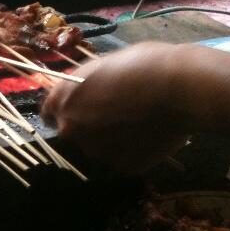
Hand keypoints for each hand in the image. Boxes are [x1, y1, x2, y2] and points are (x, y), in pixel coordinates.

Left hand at [40, 42, 190, 173]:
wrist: (180, 87)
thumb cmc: (144, 65)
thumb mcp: (103, 65)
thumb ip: (85, 84)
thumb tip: (82, 91)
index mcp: (62, 101)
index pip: (49, 113)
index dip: (65, 110)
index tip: (79, 108)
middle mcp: (72, 130)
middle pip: (73, 133)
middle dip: (89, 126)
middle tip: (117, 114)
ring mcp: (97, 152)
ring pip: (99, 148)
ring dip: (112, 140)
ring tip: (140, 122)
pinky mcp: (123, 166)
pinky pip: (125, 158)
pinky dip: (134, 150)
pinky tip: (151, 134)